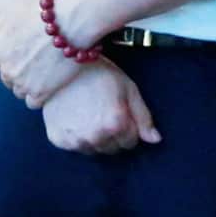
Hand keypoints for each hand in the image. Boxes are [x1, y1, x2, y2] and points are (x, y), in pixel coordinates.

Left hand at [0, 0, 92, 110]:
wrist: (69, 20)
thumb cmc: (46, 12)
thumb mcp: (13, 14)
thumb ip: (2, 30)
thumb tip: (1, 38)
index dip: (14, 59)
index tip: (27, 57)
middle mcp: (5, 67)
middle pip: (9, 78)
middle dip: (22, 73)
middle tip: (41, 64)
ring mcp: (21, 82)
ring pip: (20, 91)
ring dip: (32, 85)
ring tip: (49, 74)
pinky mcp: (38, 92)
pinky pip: (33, 102)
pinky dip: (42, 96)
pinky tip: (53, 85)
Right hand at [41, 58, 158, 154]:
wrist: (63, 66)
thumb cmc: (99, 74)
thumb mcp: (128, 89)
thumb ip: (143, 117)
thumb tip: (156, 140)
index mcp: (116, 124)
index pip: (131, 142)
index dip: (128, 128)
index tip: (121, 115)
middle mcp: (96, 136)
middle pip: (112, 149)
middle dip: (113, 135)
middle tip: (104, 114)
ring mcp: (75, 140)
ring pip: (94, 150)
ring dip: (95, 138)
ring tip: (89, 115)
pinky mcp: (59, 140)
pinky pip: (74, 148)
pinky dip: (76, 137)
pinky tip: (75, 118)